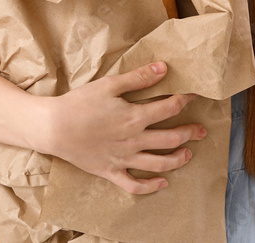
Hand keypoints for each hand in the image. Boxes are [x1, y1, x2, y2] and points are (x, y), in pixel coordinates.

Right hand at [43, 61, 207, 194]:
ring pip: (159, 163)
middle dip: (190, 132)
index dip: (185, 99)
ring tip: (188, 154)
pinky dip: (151, 187)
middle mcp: (134, 140)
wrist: (52, 128)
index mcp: (135, 116)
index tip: (195, 95)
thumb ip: (138, 78)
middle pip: (171, 138)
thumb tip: (164, 68)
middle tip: (202, 130)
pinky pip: (135, 185)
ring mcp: (123, 159)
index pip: (169, 107)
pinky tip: (162, 183)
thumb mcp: (109, 84)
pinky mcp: (111, 172)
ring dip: (178, 159)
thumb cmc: (79, 103)